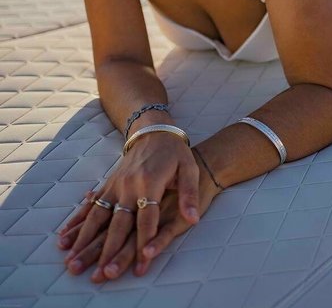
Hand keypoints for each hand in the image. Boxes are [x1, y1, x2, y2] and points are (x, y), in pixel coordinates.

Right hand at [57, 131, 200, 278]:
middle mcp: (128, 185)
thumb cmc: (175, 152)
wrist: (153, 129)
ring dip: (85, 240)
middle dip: (109, 251)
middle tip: (103, 274)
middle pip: (118, 224)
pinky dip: (77, 222)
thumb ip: (189, 194)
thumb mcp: (188, 169)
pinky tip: (65, 237)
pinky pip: (91, 205)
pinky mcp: (108, 183)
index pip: (147, 220)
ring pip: (97, 217)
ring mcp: (115, 185)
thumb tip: (194, 219)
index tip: (140, 267)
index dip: (144, 244)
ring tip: (73, 262)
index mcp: (149, 183)